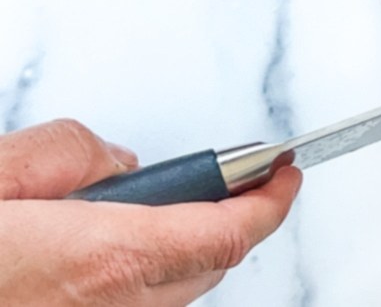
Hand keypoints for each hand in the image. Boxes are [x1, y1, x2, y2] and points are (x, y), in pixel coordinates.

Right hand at [0, 120, 300, 306]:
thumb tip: (116, 163)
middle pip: (208, 265)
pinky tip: (104, 249)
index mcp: (105, 258)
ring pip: (170, 293)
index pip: (227, 233)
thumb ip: (71, 152)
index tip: (287, 173)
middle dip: (233, 218)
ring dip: (181, 250)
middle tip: (239, 181)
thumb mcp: (2, 169)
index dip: (271, 202)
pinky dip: (139, 276)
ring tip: (160, 209)